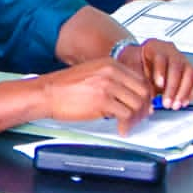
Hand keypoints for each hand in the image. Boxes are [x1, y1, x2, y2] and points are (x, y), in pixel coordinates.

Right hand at [38, 58, 153, 130]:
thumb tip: (128, 95)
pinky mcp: (102, 101)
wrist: (47, 93)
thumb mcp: (92, 74)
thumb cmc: (65, 87)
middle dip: (144, 108)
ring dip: (136, 119)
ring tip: (129, 125)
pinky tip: (121, 129)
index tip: (143, 106)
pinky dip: (126, 125)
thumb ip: (111, 80)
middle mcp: (111, 72)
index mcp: (110, 64)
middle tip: (140, 118)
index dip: (145, 95)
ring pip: (137, 104)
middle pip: (143, 91)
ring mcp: (108, 85)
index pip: (140, 79)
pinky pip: (125, 115)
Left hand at [117, 39, 192, 107]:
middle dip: (173, 87)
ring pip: (190, 73)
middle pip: (177, 66)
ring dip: (184, 92)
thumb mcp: (132, 66)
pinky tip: (184, 101)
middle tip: (167, 103)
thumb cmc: (137, 62)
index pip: (160, 57)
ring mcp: (182, 60)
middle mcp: (171, 52)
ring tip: (176, 105)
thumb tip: (149, 95)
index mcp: (154, 47)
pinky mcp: (189, 69)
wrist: (141, 58)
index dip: (160, 71)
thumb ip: (140, 79)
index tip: (159, 85)